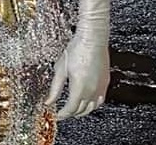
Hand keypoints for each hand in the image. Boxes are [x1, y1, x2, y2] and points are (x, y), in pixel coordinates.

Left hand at [47, 0, 110, 119]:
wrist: (92, 39)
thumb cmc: (76, 49)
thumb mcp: (60, 68)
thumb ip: (55, 87)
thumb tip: (49, 100)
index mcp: (79, 88)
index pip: (70, 109)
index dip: (62, 114)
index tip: (56, 115)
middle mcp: (92, 91)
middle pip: (81, 110)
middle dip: (71, 113)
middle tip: (62, 112)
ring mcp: (101, 88)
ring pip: (92, 107)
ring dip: (82, 111)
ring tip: (73, 109)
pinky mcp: (106, 83)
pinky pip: (100, 100)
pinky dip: (93, 104)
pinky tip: (88, 102)